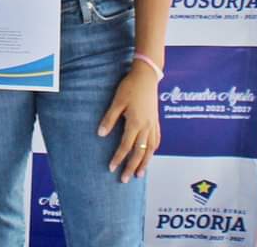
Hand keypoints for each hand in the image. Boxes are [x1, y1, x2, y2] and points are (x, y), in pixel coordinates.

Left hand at [98, 62, 160, 181]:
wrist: (146, 76)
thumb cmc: (129, 87)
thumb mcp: (116, 102)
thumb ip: (109, 119)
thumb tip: (100, 135)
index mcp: (135, 123)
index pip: (126, 146)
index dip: (118, 158)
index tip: (111, 168)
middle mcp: (146, 127)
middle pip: (139, 152)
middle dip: (132, 167)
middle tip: (125, 179)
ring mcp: (153, 124)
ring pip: (150, 149)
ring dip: (145, 162)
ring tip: (140, 174)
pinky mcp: (156, 121)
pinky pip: (156, 140)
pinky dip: (153, 150)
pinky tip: (150, 154)